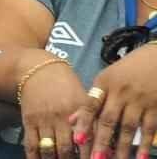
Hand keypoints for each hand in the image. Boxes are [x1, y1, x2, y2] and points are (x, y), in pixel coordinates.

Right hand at [18, 61, 86, 158]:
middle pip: (67, 149)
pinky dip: (35, 157)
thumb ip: (92, 121)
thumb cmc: (67, 86)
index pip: (88, 139)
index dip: (91, 155)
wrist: (37, 70)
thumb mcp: (84, 98)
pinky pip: (31, 144)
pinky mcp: (29, 120)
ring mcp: (43, 119)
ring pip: (49, 149)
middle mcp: (60, 116)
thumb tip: (105, 147)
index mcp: (79, 110)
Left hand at [70, 44, 156, 158]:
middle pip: (108, 120)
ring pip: (128, 127)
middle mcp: (120, 92)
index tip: (78, 140)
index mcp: (104, 83)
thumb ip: (92, 99)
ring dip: (122, 147)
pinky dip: (144, 144)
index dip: (84, 123)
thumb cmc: (129, 69)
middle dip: (101, 141)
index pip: (91, 105)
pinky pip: (149, 128)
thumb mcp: (107, 78)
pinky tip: (140, 157)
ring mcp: (138, 100)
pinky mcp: (155, 106)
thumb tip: (71, 120)